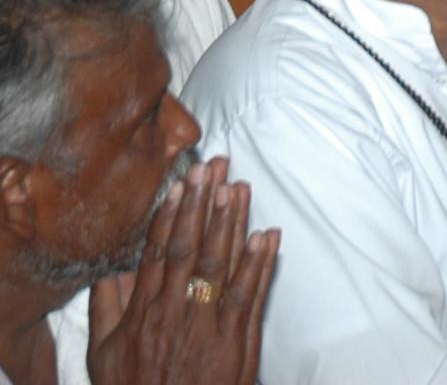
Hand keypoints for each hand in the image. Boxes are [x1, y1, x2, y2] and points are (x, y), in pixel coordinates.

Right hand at [86, 157, 278, 384]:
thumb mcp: (104, 354)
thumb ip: (105, 309)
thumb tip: (110, 269)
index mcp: (142, 312)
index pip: (157, 253)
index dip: (171, 215)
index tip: (181, 183)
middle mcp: (173, 313)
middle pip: (189, 250)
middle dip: (202, 205)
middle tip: (214, 167)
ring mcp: (206, 326)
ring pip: (220, 265)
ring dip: (232, 224)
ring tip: (238, 187)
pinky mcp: (235, 342)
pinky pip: (249, 296)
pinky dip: (260, 264)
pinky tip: (268, 235)